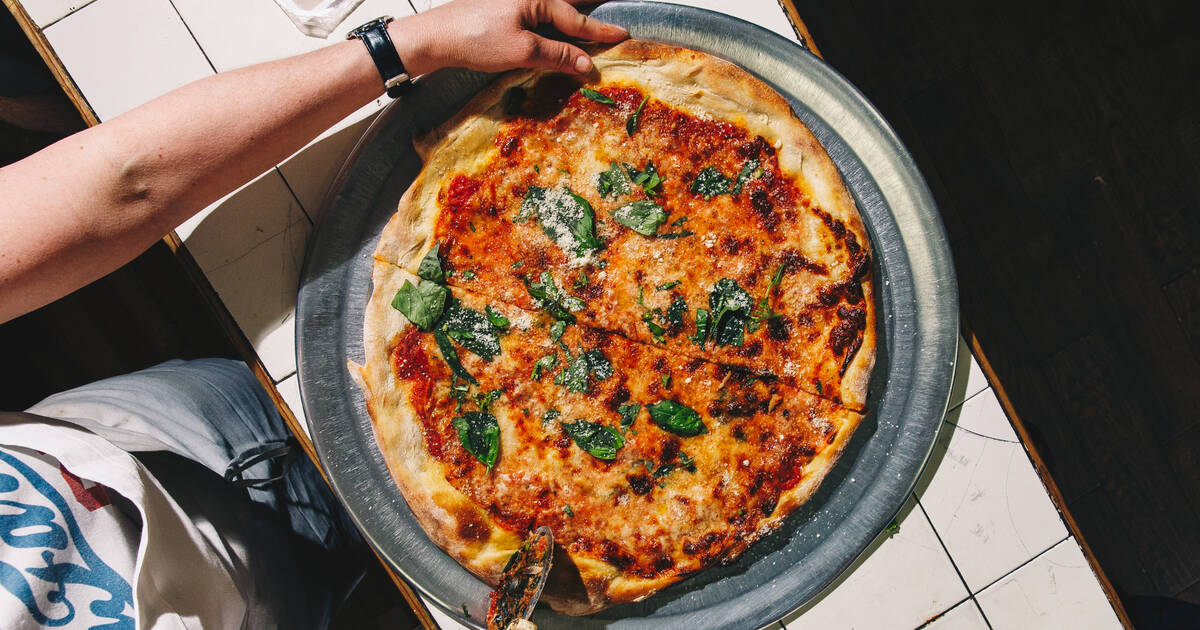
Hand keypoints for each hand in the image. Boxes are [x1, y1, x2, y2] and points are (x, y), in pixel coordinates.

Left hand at [391, 0, 628, 76]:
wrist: (435, 36)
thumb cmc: (475, 38)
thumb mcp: (522, 50)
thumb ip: (557, 55)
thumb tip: (586, 64)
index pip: (576, 18)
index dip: (599, 31)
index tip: (621, 35)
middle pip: (567, 6)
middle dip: (589, 14)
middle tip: (613, 18)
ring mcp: (516, 2)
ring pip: (553, 11)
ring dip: (572, 20)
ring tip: (591, 28)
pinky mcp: (505, 11)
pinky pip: (539, 15)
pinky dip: (553, 24)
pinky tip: (559, 33)